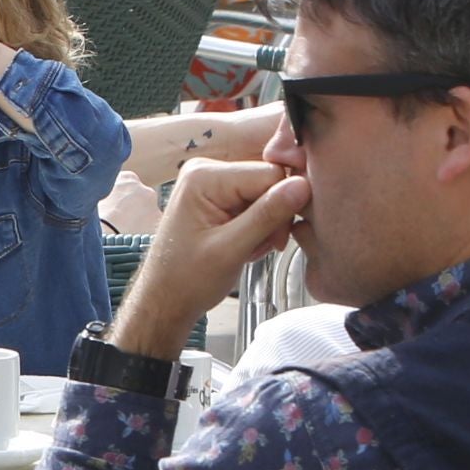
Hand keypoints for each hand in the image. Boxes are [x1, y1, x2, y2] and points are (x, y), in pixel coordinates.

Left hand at [111, 158, 303, 358]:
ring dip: (267, 225)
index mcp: (204, 176)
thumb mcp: (231, 250)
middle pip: (270, 181)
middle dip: (274, 217)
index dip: (284, 204)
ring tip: (247, 249)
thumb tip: (303, 185)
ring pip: (267, 194)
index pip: (271, 172)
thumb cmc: (186, 280)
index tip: (276, 238)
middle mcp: (208, 170)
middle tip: (260, 246)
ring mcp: (214, 183)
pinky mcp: (220, 197)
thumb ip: (267, 215)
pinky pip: (256, 203)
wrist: (166, 299)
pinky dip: (258, 227)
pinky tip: (245, 245)